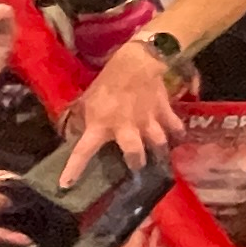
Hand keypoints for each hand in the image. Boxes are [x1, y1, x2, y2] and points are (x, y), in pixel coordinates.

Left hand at [54, 38, 179, 175]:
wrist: (136, 61)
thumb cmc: (107, 80)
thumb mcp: (88, 100)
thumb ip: (85, 117)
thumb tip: (77, 130)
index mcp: (101, 125)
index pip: (83, 151)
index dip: (74, 169)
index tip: (66, 185)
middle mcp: (125, 128)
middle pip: (134, 154)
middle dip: (136, 163)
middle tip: (138, 168)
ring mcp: (148, 121)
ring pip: (158, 144)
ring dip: (160, 152)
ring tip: (161, 157)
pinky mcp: (164, 112)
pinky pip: (175, 127)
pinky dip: (177, 133)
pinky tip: (179, 138)